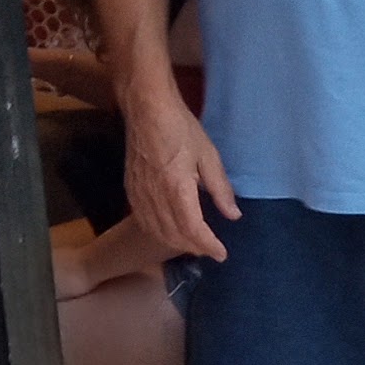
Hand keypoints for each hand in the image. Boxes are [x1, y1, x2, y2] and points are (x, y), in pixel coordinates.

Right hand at [124, 84, 236, 262]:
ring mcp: (140, 195)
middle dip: (195, 247)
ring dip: (177, 243)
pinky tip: (170, 232)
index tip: (222, 254)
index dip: (208, 246)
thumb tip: (233, 215)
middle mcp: (155, 197)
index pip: (193, 230)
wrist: (147, 110)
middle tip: (212, 249)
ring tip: (195, 244)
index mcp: (177, 188)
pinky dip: (159, 233)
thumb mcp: (209, 155)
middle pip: (175, 236)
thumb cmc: (180, 128)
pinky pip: (144, 221)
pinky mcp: (131, 190)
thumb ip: (220, 189)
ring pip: (158, 232)